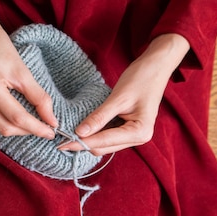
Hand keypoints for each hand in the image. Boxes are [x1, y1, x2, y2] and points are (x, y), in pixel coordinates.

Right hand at [0, 0, 56, 137]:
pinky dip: (3, 119)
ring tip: (31, 123)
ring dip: (16, 128)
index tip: (51, 131)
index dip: (36, 127)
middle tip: (44, 129)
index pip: (16, 117)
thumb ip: (38, 97)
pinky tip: (12, 115)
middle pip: (5, 127)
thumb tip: (52, 120)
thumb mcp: (22, 70)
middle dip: (27, 131)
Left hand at [60, 34, 189, 154]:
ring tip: (67, 135)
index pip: (103, 142)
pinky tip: (82, 128)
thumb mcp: (118, 98)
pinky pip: (107, 137)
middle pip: (102, 148)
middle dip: (82, 144)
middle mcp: (138, 138)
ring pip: (103, 145)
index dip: (81, 143)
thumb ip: (99, 117)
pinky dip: (94, 134)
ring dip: (87, 140)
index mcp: (139, 132)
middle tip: (60, 140)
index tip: (61, 144)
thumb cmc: (142, 78)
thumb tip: (79, 133)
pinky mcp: (127, 129)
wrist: (157, 66)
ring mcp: (133, 135)